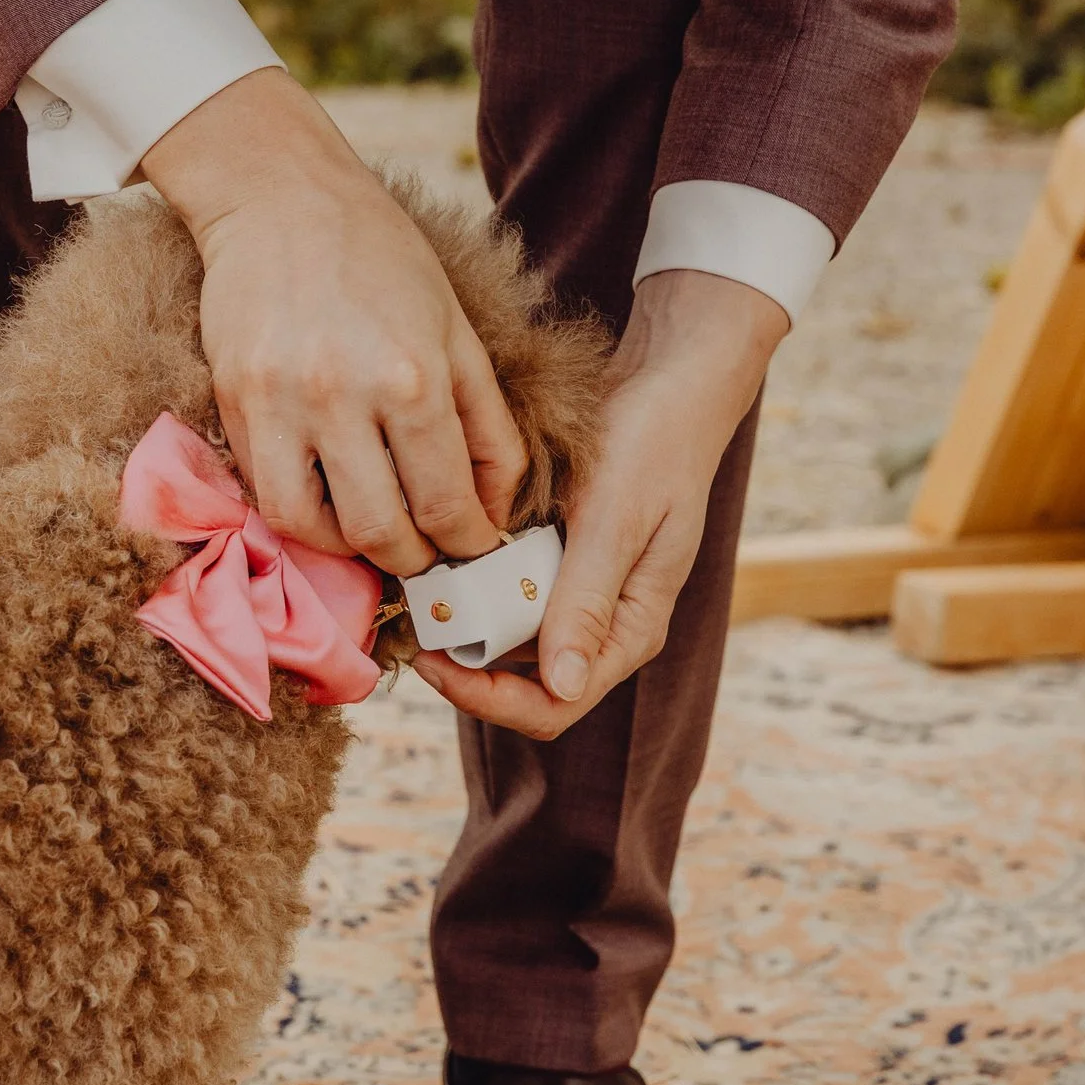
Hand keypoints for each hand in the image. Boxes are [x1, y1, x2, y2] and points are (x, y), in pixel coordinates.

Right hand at [142, 68, 526, 576]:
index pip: (447, 504)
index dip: (469, 544)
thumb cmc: (383, 261)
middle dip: (416, 561)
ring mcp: (278, 404)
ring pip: (313, 530)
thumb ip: (486, 426)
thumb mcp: (457, 333)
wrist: (282, 199)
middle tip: (430, 555)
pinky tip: (328, 501)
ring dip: (352, 551)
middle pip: (382, 532)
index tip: (475, 547)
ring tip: (377, 533)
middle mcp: (342, 396)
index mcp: (412, 377)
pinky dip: (302, 517)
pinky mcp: (233, 403)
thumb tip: (495, 510)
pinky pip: (265, 495)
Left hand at [414, 269, 787, 738]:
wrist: (671, 381)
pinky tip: (445, 561)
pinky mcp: (563, 563)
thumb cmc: (655, 444)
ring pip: (514, 640)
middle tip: (413, 626)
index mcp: (632, 629)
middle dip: (468, 667)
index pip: (555, 704)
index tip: (433, 662)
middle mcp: (605, 624)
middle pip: (527, 682)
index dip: (489, 698)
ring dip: (468, 626)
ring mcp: (583, 594)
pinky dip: (479, 588)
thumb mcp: (616, 520)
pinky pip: (514, 595)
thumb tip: (561, 687)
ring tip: (421, 592)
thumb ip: (586, 602)